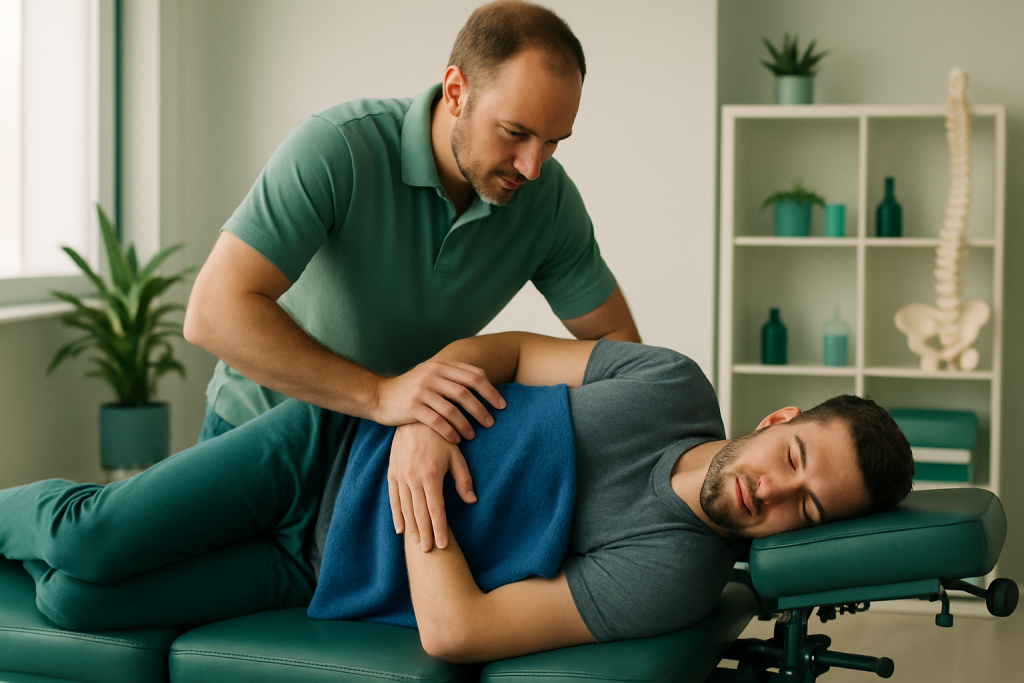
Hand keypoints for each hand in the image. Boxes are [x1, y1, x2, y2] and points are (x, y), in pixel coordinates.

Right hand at [374, 360, 505, 442]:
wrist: (379, 395)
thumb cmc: (411, 389)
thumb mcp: (431, 375)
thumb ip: (452, 377)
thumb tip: (483, 382)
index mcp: (441, 366)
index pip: (474, 375)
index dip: (491, 391)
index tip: (502, 405)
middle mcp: (432, 375)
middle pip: (466, 392)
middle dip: (482, 409)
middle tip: (491, 423)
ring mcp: (422, 391)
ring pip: (452, 408)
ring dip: (466, 424)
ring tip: (473, 435)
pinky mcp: (412, 407)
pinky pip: (437, 421)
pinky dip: (450, 431)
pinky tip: (457, 440)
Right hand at [388, 422, 476, 550]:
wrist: (414, 418)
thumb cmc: (440, 436)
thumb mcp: (456, 455)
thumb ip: (463, 478)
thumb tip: (471, 500)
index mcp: (431, 475)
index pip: (436, 509)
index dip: (440, 528)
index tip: (442, 545)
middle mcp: (413, 478)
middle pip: (419, 513)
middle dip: (425, 534)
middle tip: (428, 553)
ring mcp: (400, 476)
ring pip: (405, 508)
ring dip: (411, 528)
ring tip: (416, 545)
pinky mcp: (392, 473)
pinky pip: (393, 498)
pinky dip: (396, 514)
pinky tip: (400, 528)